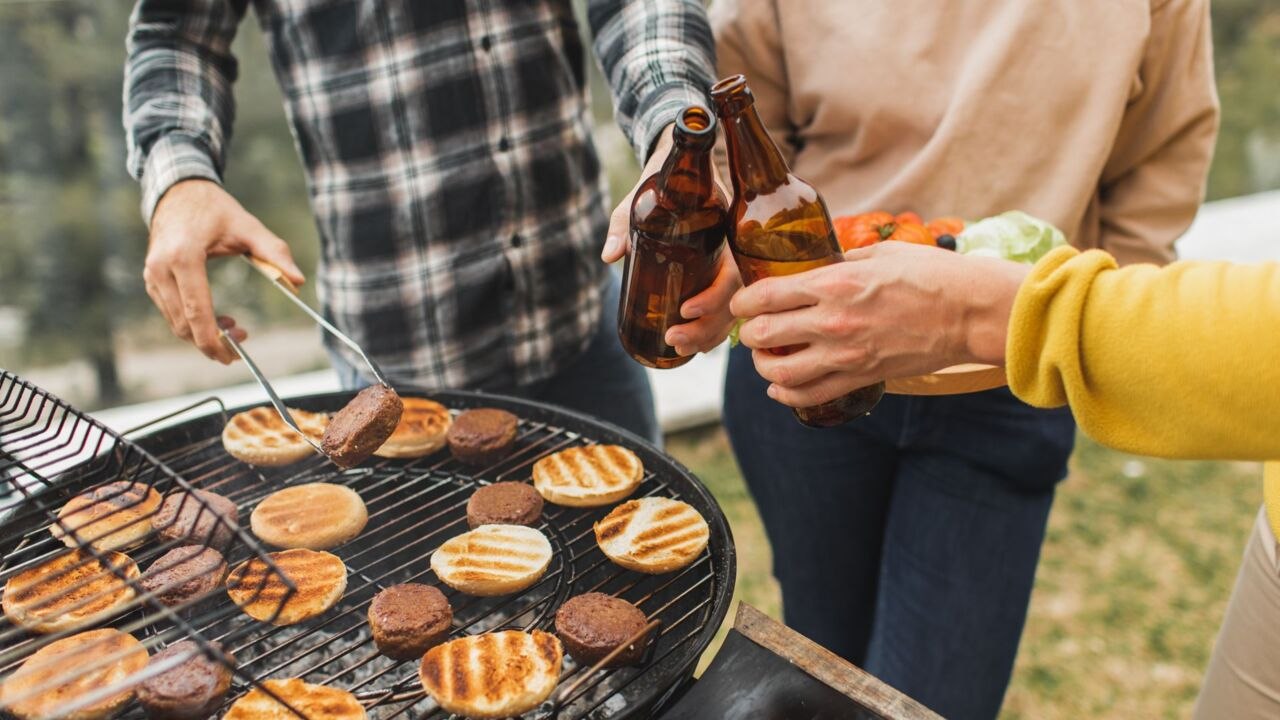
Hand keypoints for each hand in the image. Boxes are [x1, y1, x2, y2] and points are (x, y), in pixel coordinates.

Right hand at [144, 179, 304, 362]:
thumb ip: (275, 253)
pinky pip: (170, 312)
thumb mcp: (249, 227)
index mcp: (183, 257)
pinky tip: (216, 319)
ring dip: (203, 334)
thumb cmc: (216, 210)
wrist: (179, 192)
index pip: (196, 311)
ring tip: (234, 326)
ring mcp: (151, 275)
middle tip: (243, 339)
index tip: (233, 356)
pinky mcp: (151, 280)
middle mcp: (160, 269)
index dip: (213, 340)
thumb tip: (298, 281)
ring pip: (175, 322)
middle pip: (183, 324)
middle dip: (212, 342)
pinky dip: (192, 323)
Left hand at [604, 124, 737, 357]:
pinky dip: (713, 332)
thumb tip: (609, 256)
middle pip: (734, 302)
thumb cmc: (663, 180)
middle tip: (674, 340)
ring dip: (708, 336)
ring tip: (677, 349)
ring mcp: (729, 266)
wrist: (680, 167)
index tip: (685, 309)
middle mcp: (734, 252)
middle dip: (706, 328)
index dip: (714, 297)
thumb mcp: (641, 198)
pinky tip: (695, 348)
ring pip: (732, 312)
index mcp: (726, 232)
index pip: (733, 273)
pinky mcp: (718, 277)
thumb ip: (624, 223)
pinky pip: (726, 311)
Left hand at [729, 242, 1028, 407]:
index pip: (766, 295)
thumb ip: (842, 259)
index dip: (743, 301)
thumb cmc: (931, 275)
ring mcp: (846, 354)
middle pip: (763, 335)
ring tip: (766, 358)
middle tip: (754, 329)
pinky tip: (779, 387)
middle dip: (750, 333)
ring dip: (764, 366)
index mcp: (835, 282)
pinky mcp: (861, 377)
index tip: (742, 302)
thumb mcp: (880, 253)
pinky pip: (809, 395)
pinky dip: (786, 394)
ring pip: (779, 372)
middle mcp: (833, 320)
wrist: (971, 313)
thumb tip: (818, 265)